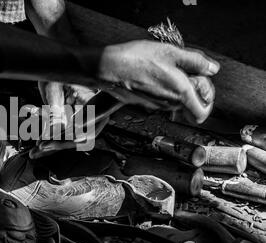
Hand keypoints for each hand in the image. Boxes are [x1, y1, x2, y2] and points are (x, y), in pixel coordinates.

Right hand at [98, 40, 219, 122]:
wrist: (108, 68)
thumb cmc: (136, 59)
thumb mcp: (171, 52)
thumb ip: (196, 61)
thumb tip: (211, 68)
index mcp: (180, 93)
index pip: (202, 113)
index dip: (207, 99)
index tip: (203, 84)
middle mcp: (168, 104)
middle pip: (190, 107)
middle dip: (192, 91)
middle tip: (187, 73)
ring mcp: (155, 106)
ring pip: (175, 102)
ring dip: (177, 88)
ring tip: (167, 69)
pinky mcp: (144, 103)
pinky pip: (161, 99)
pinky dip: (162, 89)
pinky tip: (154, 73)